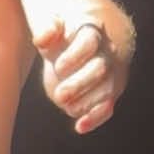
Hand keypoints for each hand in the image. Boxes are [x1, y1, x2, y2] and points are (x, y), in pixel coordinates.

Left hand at [34, 18, 124, 134]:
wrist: (88, 45)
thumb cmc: (64, 36)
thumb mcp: (53, 26)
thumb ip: (47, 29)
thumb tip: (42, 38)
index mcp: (91, 33)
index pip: (89, 42)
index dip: (75, 56)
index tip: (58, 67)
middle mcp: (106, 53)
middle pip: (100, 68)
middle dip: (79, 84)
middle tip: (60, 96)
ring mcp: (110, 74)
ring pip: (107, 90)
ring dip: (86, 103)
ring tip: (67, 107)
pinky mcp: (109, 93)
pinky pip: (107, 107)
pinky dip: (95, 118)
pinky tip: (80, 127)